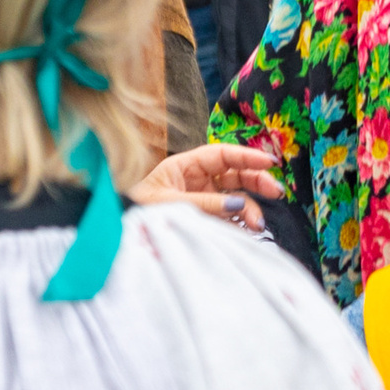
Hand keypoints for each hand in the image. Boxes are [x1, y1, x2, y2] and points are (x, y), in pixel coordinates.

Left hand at [130, 143, 282, 230]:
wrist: (113, 234)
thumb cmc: (133, 210)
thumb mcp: (169, 204)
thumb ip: (206, 203)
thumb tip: (239, 204)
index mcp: (185, 166)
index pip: (223, 155)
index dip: (248, 156)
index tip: (270, 162)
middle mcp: (195, 181)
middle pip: (235, 174)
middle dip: (257, 181)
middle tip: (276, 192)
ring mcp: (200, 201)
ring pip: (235, 198)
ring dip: (249, 209)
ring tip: (257, 224)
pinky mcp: (203, 221)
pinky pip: (227, 219)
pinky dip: (240, 225)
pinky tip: (247, 231)